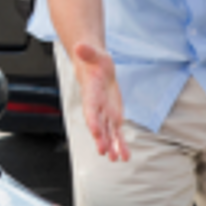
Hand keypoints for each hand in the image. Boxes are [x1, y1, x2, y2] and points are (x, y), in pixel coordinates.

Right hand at [74, 41, 128, 161]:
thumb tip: (80, 46)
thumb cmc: (94, 61)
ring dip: (112, 146)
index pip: (91, 109)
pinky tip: (125, 156)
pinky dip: (120, 144)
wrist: (95, 67)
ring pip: (108, 133)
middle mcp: (96, 108)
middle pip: (98, 125)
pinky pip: (117, 132)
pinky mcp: (113, 116)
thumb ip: (87, 52)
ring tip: (117, 159)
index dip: (93, 120)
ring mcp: (105, 114)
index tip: (96, 130)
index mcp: (91, 94)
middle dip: (101, 138)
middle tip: (104, 150)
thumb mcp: (94, 54)